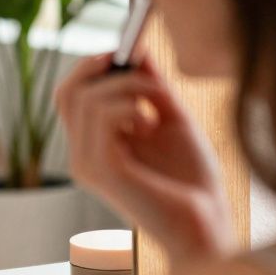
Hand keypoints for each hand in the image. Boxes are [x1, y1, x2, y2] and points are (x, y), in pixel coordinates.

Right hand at [55, 53, 234, 267]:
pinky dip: (130, 103)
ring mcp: (87, 164)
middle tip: (133, 58)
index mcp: (95, 145)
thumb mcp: (172, 119)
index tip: (127, 49)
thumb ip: (152, 86)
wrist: (208, 225)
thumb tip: (138, 49)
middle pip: (67, 92)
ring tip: (157, 99)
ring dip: (128, 84)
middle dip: (99, 65)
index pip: (71, 96)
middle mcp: (83, 155)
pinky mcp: (101, 171)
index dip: (92, 66)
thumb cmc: (193, 181)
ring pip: (85, 98)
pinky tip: (151, 121)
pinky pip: (101, 115)